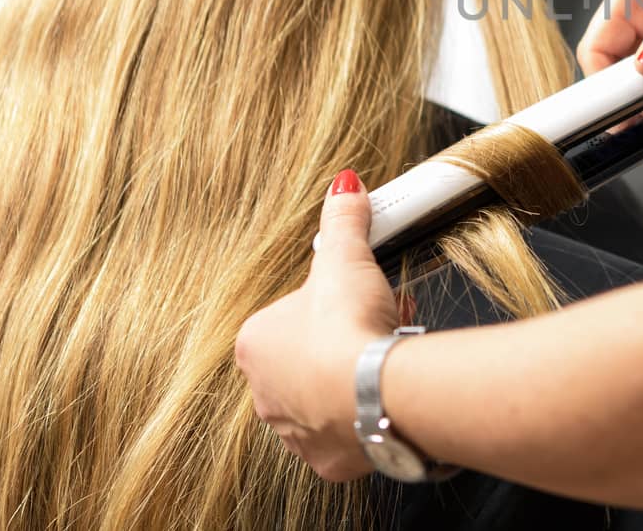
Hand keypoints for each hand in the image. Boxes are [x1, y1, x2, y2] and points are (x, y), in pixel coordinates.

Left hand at [235, 169, 396, 480]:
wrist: (375, 390)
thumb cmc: (347, 326)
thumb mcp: (345, 258)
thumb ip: (342, 220)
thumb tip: (344, 184)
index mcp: (255, 343)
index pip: (289, 317)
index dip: (328, 304)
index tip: (357, 298)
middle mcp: (264, 392)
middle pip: (306, 360)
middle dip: (341, 343)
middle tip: (377, 325)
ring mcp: (294, 431)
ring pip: (324, 399)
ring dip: (352, 381)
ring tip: (387, 358)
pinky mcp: (327, 459)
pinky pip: (345, 436)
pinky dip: (365, 419)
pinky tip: (386, 399)